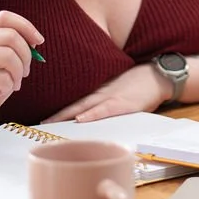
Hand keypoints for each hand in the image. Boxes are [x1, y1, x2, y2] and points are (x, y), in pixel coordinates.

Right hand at [0, 11, 43, 133]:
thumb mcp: (5, 62)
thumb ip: (16, 47)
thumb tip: (36, 40)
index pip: (3, 17)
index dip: (25, 26)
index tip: (39, 41)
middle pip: (10, 36)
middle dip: (26, 56)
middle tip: (25, 72)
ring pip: (8, 56)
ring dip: (18, 73)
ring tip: (13, 83)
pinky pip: (3, 77)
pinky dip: (8, 86)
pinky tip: (0, 91)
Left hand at [44, 63, 169, 122]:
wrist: (159, 75)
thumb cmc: (140, 82)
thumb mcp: (119, 85)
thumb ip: (104, 94)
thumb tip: (88, 109)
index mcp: (100, 90)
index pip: (75, 101)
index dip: (59, 110)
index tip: (43, 118)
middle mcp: (101, 93)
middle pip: (74, 105)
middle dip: (57, 115)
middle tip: (40, 124)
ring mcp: (112, 98)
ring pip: (84, 107)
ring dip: (67, 116)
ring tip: (50, 124)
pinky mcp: (123, 104)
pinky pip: (104, 110)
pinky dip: (92, 115)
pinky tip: (80, 119)